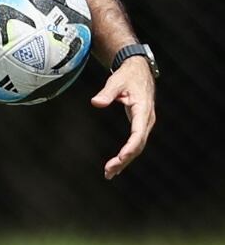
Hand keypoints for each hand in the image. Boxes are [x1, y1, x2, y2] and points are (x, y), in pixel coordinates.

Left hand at [90, 58, 155, 178]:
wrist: (139, 70)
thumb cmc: (128, 76)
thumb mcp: (116, 81)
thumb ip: (107, 92)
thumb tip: (96, 102)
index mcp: (143, 109)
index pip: (138, 133)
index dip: (130, 147)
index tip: (121, 158)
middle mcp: (147, 119)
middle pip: (138, 144)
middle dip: (125, 159)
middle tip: (109, 172)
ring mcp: (144, 123)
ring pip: (137, 146)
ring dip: (125, 161)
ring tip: (110, 173)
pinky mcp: (140, 125)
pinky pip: (135, 143)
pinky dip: (126, 155)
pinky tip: (117, 165)